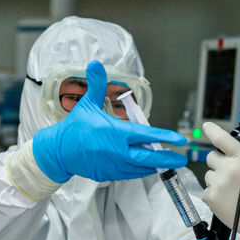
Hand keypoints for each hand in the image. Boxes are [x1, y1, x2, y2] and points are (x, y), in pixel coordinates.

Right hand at [32, 60, 186, 182]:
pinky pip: (130, 174)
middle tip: (182, 158)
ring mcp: (114, 166)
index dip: (165, 136)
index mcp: (116, 133)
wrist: (58, 151)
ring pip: (141, 168)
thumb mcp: (86, 104)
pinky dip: (140, 171)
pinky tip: (148, 166)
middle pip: (149, 157)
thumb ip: (96, 85)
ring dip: (155, 165)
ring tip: (168, 161)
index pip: (146, 135)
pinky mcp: (109, 175)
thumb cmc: (74, 127)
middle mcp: (118, 152)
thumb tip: (96, 64)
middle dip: (168, 158)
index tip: (179, 138)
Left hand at [201, 122, 239, 238]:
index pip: (221, 138)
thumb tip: (233, 148)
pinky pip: (206, 190)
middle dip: (218, 163)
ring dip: (217, 180)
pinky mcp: (211, 197)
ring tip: (232, 190)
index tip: (206, 126)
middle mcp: (228, 168)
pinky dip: (215, 194)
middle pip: (211, 157)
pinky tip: (227, 199)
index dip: (212, 130)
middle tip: (230, 173)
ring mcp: (218, 183)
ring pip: (209, 175)